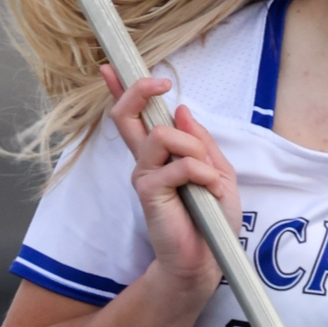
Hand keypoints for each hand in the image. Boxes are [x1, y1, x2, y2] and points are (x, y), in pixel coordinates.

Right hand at [103, 68, 241, 301]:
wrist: (207, 259)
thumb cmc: (211, 219)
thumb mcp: (217, 172)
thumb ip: (201, 142)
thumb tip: (182, 109)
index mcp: (160, 155)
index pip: (134, 117)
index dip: (121, 90)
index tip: (109, 67)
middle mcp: (146, 162)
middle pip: (125, 115)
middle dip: (139, 90)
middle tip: (160, 83)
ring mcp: (145, 176)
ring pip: (161, 135)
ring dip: (193, 149)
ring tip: (208, 174)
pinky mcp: (149, 193)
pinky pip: (177, 165)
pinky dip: (201, 173)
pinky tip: (210, 189)